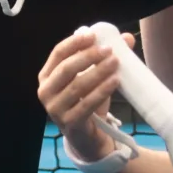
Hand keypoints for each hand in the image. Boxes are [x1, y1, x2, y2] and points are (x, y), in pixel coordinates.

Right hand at [38, 26, 129, 160]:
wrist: (89, 137)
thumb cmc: (88, 102)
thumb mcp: (94, 78)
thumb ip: (105, 58)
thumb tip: (127, 38)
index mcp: (47, 77)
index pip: (58, 54)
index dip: (75, 43)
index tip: (93, 35)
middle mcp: (45, 92)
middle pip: (66, 69)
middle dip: (88, 56)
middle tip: (108, 50)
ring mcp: (55, 109)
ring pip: (78, 86)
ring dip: (98, 72)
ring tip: (115, 63)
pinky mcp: (69, 123)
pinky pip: (87, 104)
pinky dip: (102, 90)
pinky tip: (115, 80)